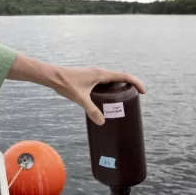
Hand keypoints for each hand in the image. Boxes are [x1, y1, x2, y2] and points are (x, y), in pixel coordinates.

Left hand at [6, 54, 145, 124]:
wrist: (52, 75)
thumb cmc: (66, 84)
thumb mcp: (80, 99)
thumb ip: (91, 110)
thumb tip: (102, 122)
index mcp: (101, 74)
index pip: (124, 76)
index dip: (136, 82)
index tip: (143, 92)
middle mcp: (99, 72)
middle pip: (120, 77)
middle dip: (129, 85)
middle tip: (135, 97)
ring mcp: (94, 73)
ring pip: (111, 79)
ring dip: (119, 86)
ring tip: (123, 99)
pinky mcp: (89, 77)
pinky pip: (104, 81)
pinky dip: (110, 87)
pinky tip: (106, 98)